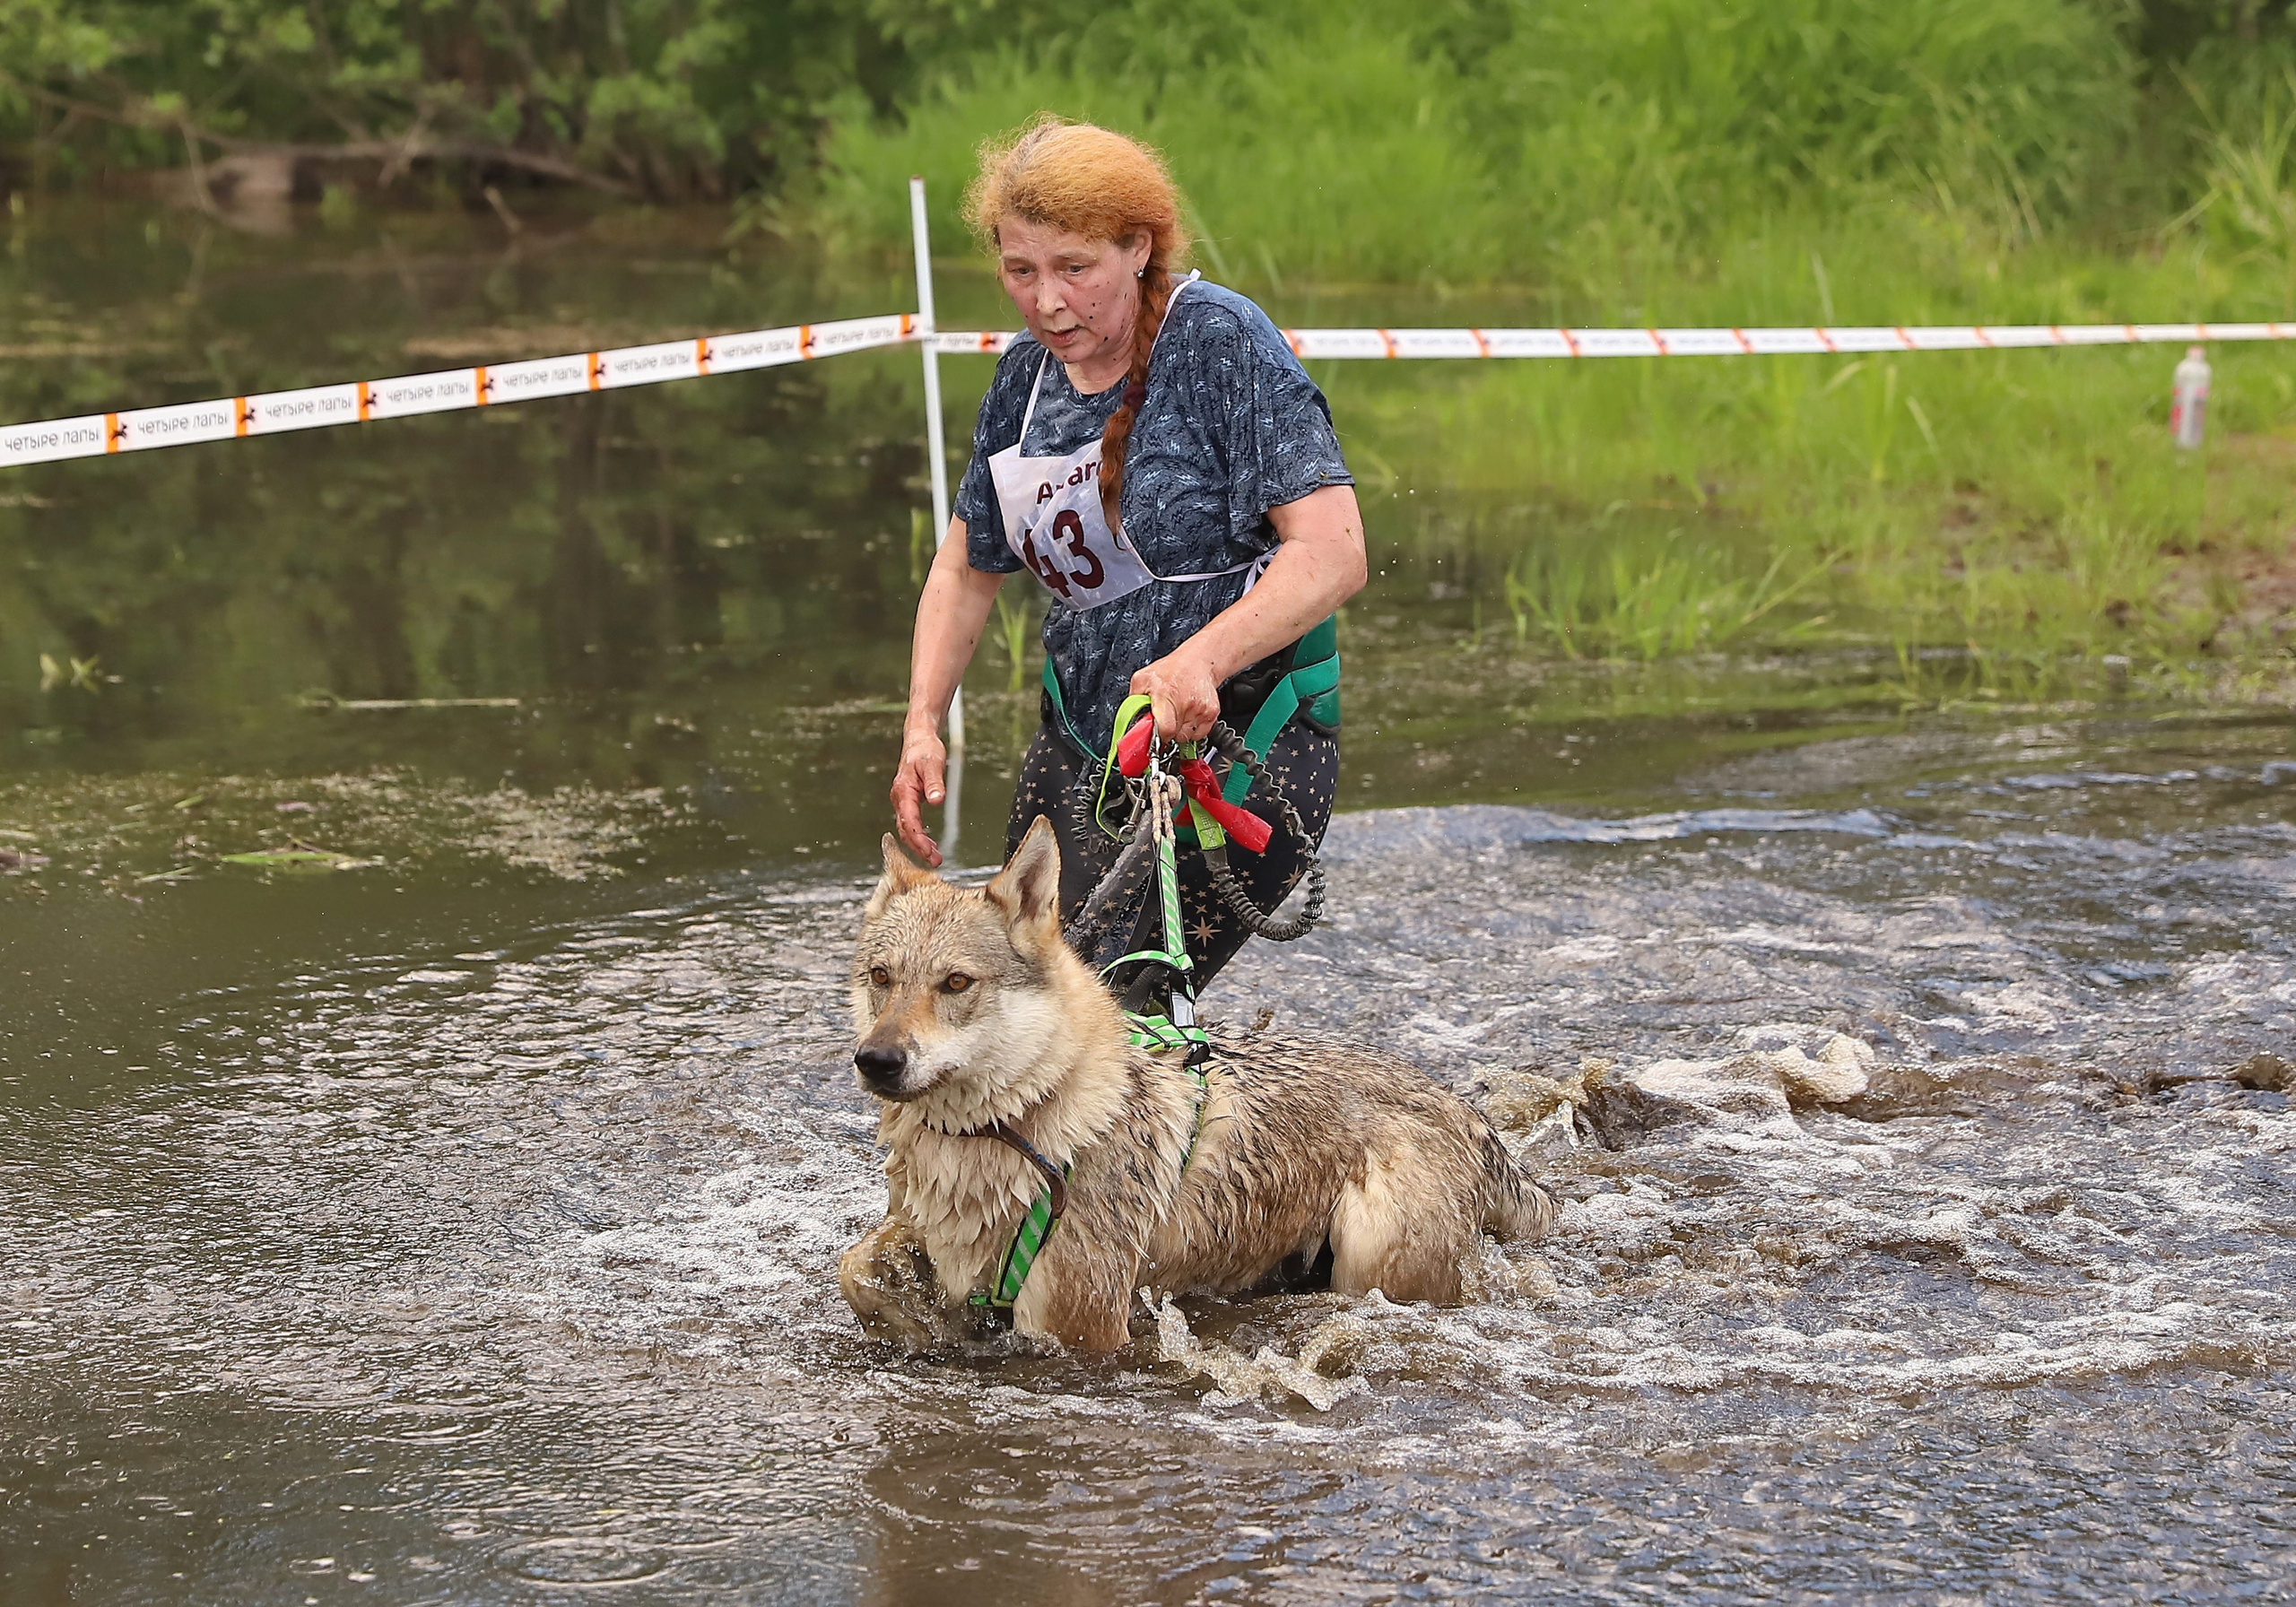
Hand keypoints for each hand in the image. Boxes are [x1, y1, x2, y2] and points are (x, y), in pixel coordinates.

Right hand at [890, 723, 947, 866]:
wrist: (919, 740)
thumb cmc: (925, 750)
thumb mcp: (933, 764)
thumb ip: (935, 783)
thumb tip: (937, 800)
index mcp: (903, 791)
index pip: (909, 821)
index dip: (918, 839)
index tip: (930, 852)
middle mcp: (899, 798)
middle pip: (906, 830)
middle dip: (919, 848)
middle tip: (935, 861)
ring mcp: (902, 801)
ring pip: (907, 829)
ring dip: (918, 845)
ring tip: (934, 857)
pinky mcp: (907, 801)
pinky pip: (910, 823)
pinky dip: (918, 836)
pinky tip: (930, 844)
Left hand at [1130, 648, 1220, 742]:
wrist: (1197, 662)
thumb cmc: (1170, 670)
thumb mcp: (1142, 678)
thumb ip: (1134, 701)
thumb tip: (1129, 722)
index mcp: (1166, 694)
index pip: (1165, 729)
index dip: (1157, 737)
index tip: (1153, 737)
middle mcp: (1185, 702)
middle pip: (1175, 736)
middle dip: (1167, 733)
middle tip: (1164, 720)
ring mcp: (1200, 709)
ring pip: (1187, 737)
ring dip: (1179, 731)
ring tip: (1176, 714)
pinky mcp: (1211, 714)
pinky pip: (1199, 734)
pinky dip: (1192, 729)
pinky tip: (1187, 715)